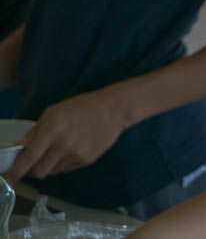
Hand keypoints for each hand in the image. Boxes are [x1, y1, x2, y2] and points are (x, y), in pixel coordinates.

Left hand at [4, 89, 129, 182]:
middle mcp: (63, 146)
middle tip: (35, 162)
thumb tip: (20, 146)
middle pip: (39, 172)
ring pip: (53, 172)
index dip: (15, 171)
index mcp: (53, 130)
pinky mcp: (86, 160)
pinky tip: (73, 148)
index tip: (8, 179)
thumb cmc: (82, 106)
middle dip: (33, 170)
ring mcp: (76, 155)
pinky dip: (64, 163)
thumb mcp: (55, 111)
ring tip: (60, 149)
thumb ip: (36, 130)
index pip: (28, 158)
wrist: (114, 110)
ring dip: (50, 165)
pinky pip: (67, 169)